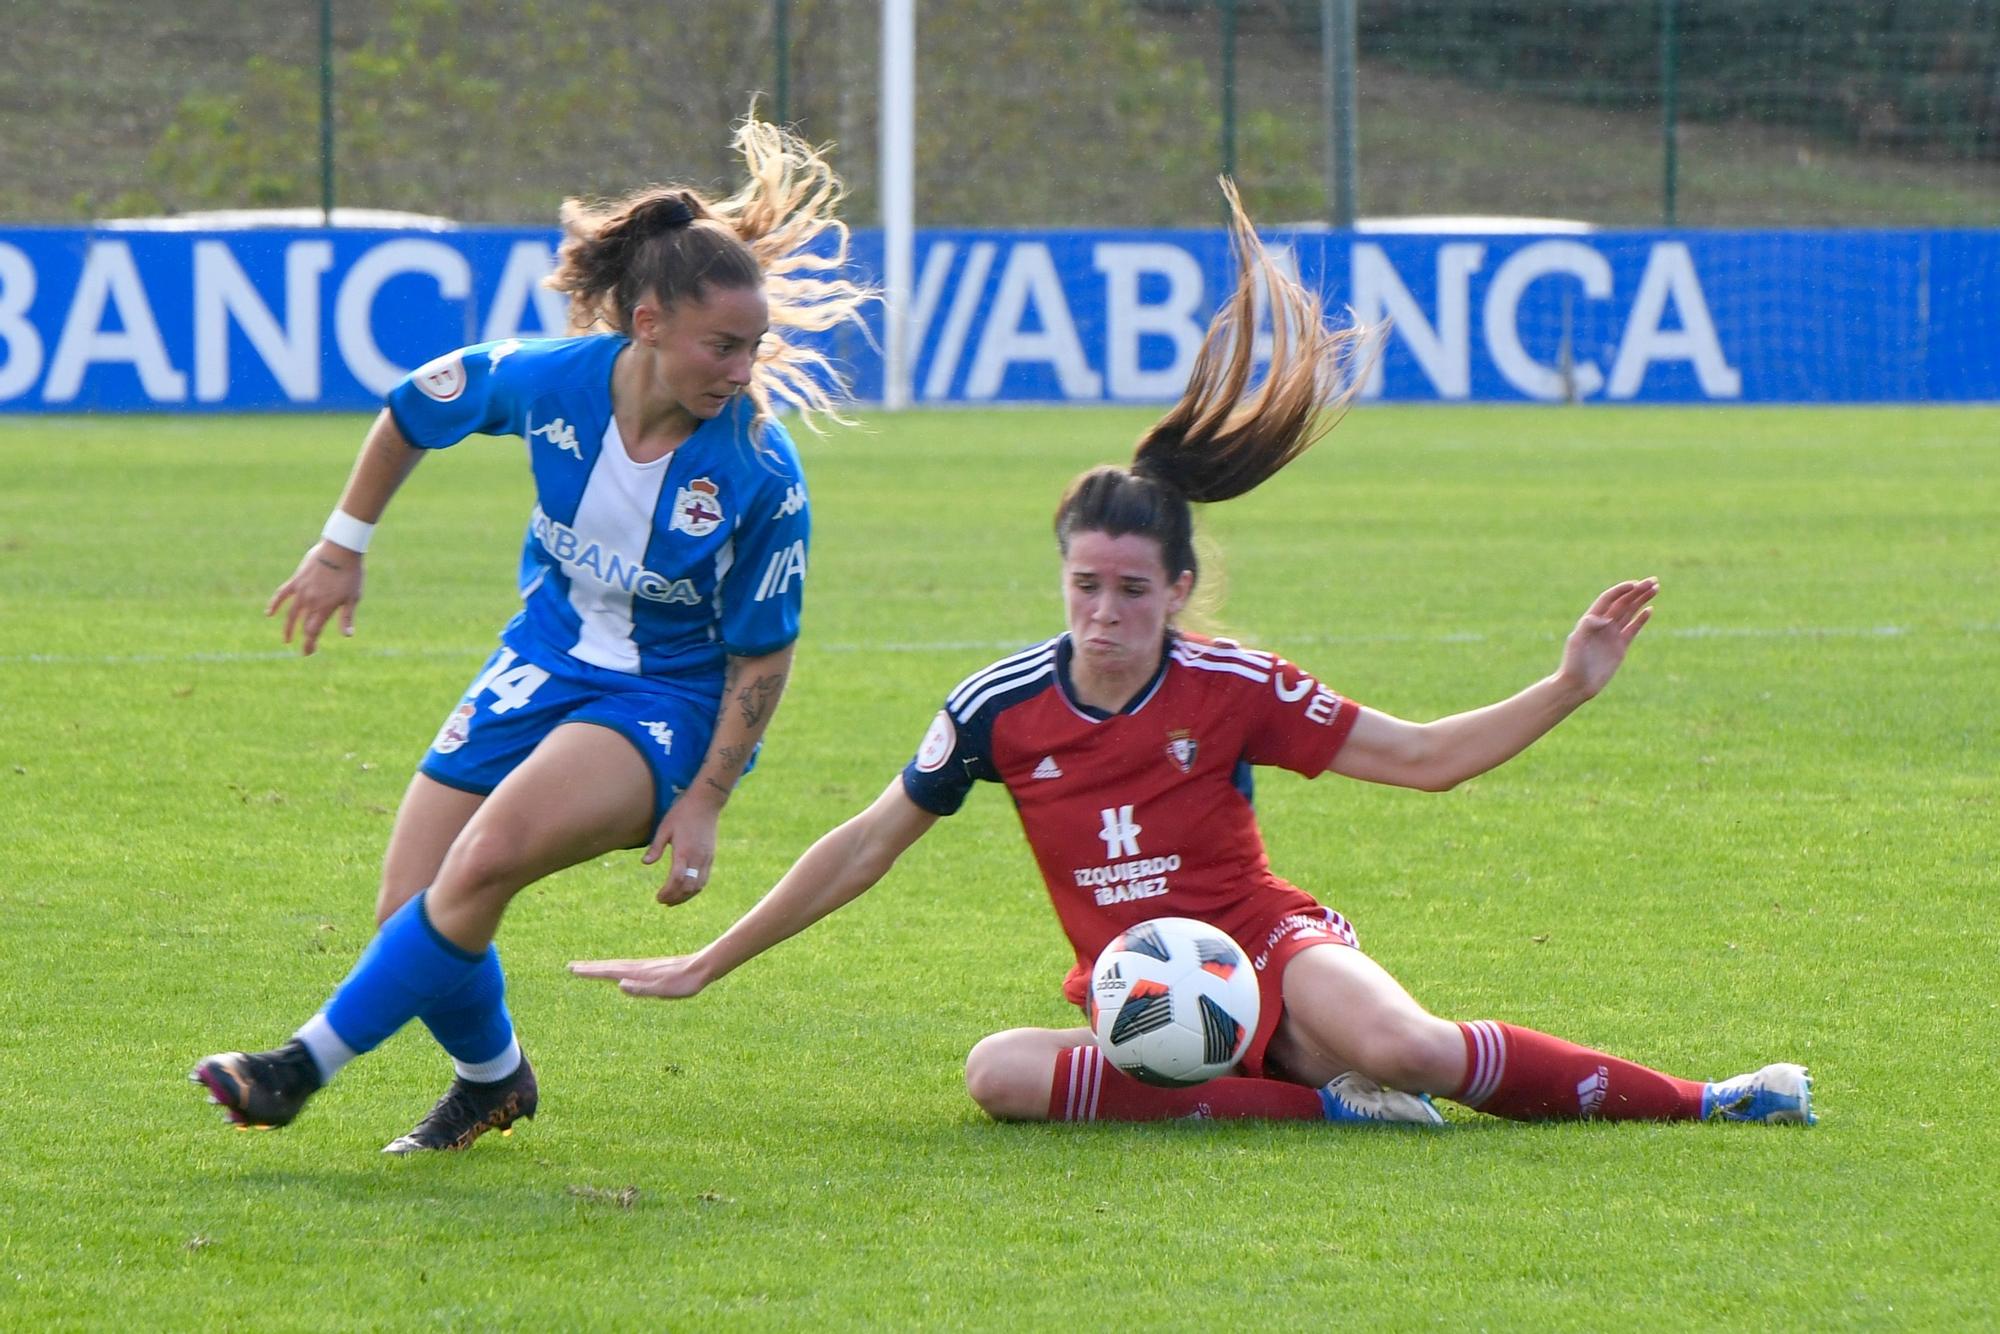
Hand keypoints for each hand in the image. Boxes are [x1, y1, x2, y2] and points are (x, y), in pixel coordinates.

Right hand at [267, 540, 364, 655]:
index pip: (313, 632)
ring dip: (288, 627)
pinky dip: (274, 604)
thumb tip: (347, 636)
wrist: (340, 550)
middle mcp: (310, 602)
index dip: (309, 644)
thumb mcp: (352, 598)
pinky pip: (282, 594)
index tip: (308, 653)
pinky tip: (269, 613)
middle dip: (304, 639)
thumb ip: (346, 618)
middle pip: (303, 625)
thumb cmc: (351, 574)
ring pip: (291, 613)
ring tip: (287, 639)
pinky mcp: (296, 580)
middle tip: (305, 648)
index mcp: (325, 608)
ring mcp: (301, 591)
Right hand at [569, 955, 708, 998]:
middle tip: (571, 967)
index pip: (608, 971)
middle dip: (590, 967)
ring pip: (618, 966)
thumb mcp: (663, 990)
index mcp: (637, 973)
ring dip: (601, 967)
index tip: (573, 969)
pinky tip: (618, 973)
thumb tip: (620, 984)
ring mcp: (645, 967)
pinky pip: (627, 968)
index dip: (590, 971)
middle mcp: (638, 967)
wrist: (702, 968)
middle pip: (609, 966)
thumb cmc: (684, 983)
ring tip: (588, 968)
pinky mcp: (652, 969)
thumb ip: (642, 989)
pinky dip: (616, 969)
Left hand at [644, 791, 721, 904]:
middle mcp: (698, 857)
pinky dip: (695, 889)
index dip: (667, 892)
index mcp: (684, 851)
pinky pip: (704, 879)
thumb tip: (645, 863)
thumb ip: (656, 847)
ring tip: (673, 901)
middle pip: (689, 887)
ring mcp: (707, 858)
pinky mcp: (711, 856)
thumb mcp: (664, 827)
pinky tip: (686, 891)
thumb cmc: (682, 813)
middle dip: (676, 898)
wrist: (705, 803)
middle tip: (663, 901)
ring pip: (699, 886)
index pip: (677, 879)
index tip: (658, 897)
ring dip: (686, 897)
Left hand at [1559, 577, 1656, 697]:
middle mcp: (1603, 624)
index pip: (1608, 599)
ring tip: (1655, 588)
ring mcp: (1612, 634)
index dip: (1621, 590)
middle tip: (1654, 581)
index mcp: (1591, 619)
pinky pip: (1633, 628)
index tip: (1635, 584)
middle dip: (1638, 591)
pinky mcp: (1621, 646)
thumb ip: (1587, 626)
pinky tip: (1650, 609)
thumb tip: (1602, 617)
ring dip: (1642, 600)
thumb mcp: (1577, 642)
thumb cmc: (1573, 663)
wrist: (1578, 685)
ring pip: (1630, 612)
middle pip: (1623, 602)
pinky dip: (1641, 619)